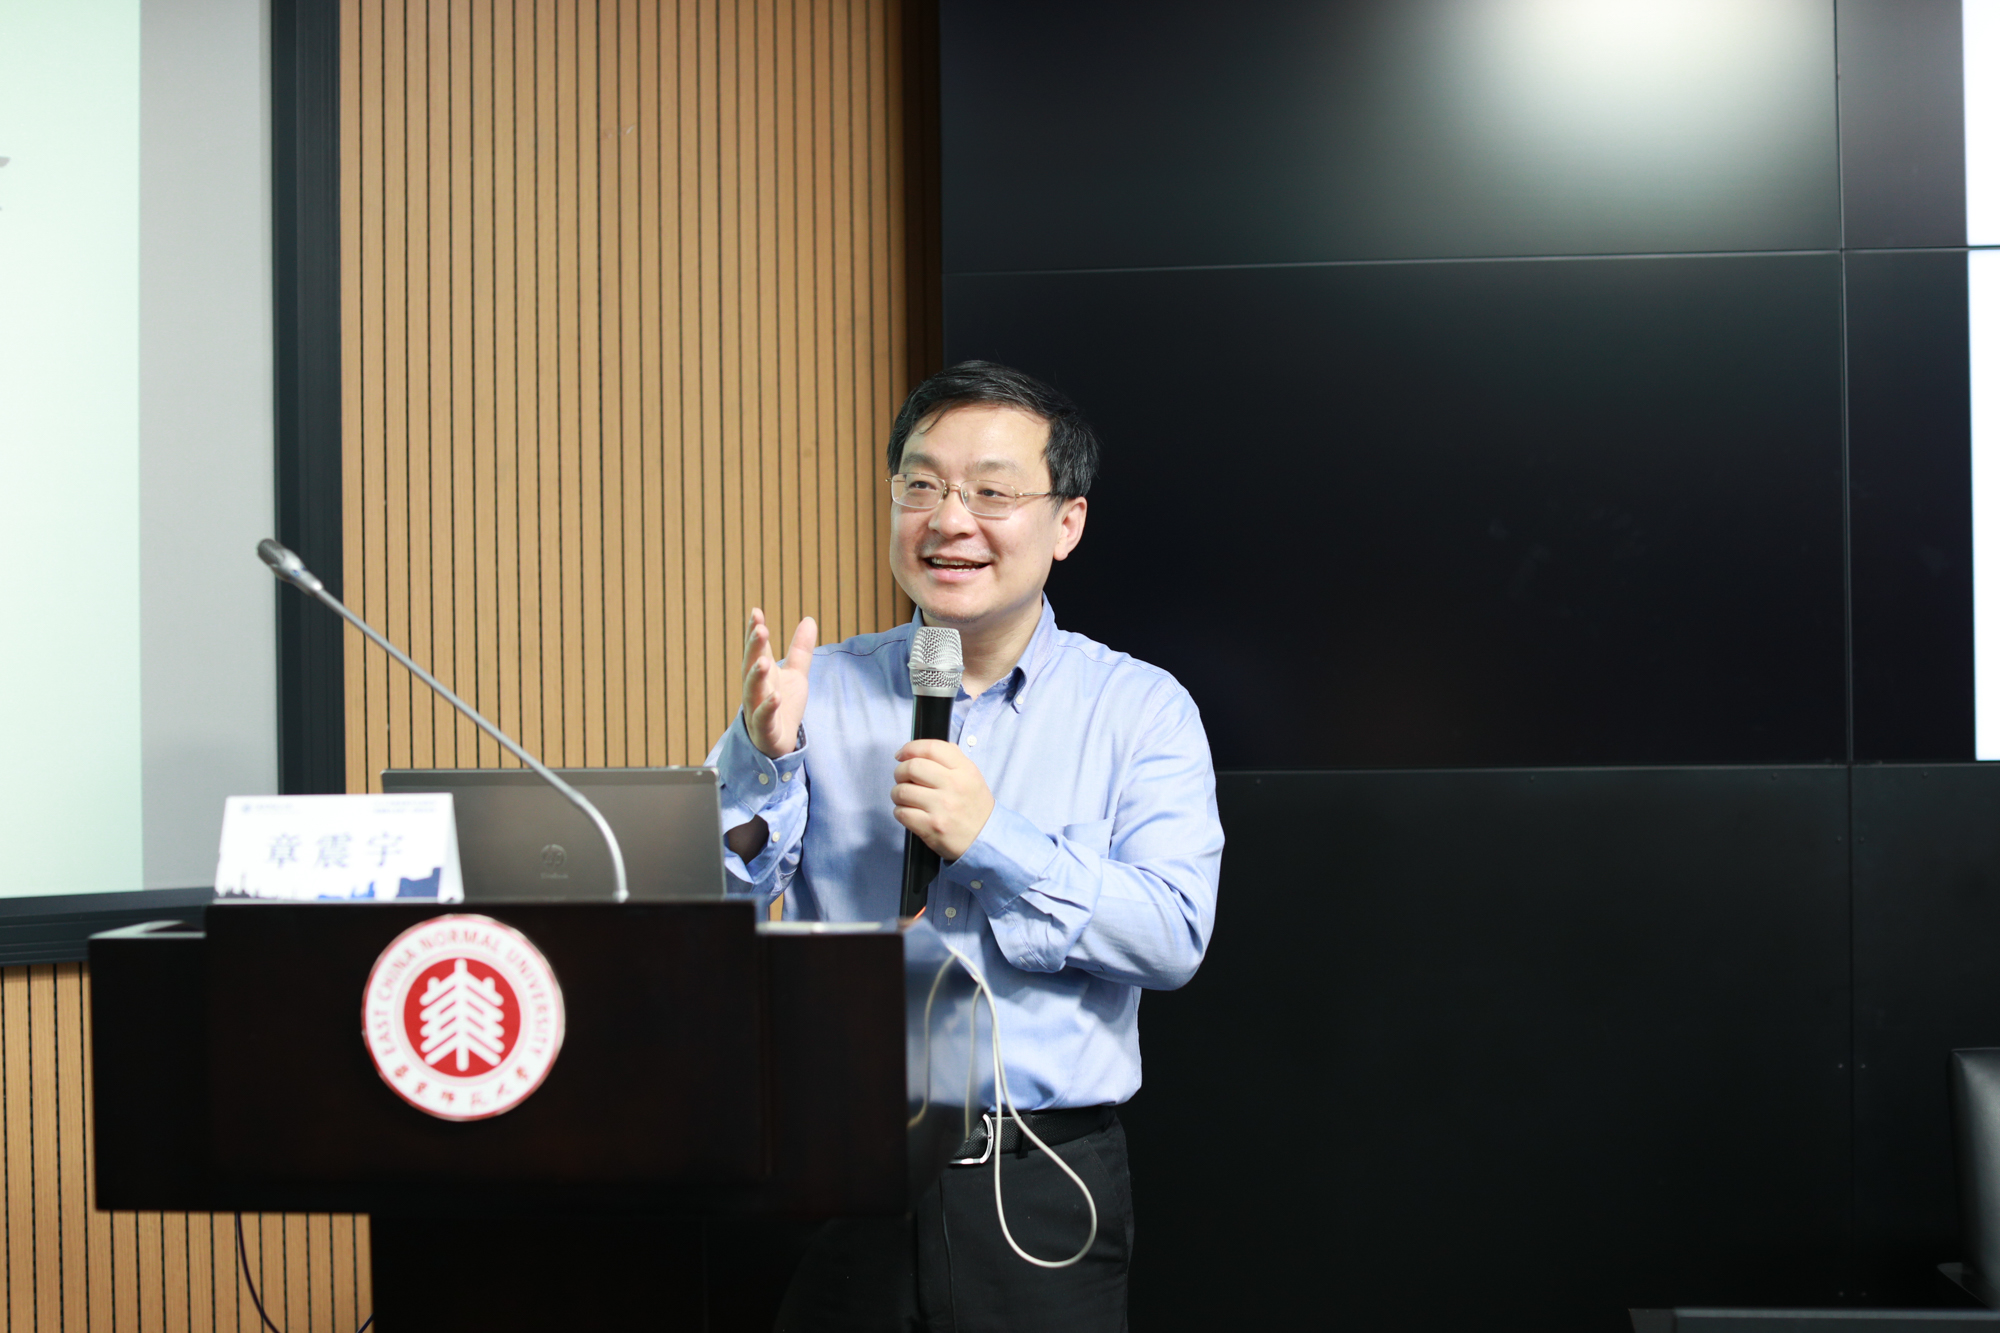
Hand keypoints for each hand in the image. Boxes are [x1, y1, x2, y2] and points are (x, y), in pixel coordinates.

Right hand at [740, 608, 816, 757]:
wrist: (780, 744)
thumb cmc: (783, 706)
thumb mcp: (796, 674)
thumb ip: (800, 649)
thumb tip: (809, 619)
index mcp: (762, 673)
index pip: (757, 649)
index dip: (755, 631)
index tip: (756, 612)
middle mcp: (755, 688)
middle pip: (751, 665)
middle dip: (754, 647)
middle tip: (760, 629)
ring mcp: (757, 708)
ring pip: (752, 691)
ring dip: (756, 675)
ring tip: (763, 661)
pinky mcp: (765, 729)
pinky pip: (763, 717)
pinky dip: (768, 707)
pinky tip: (775, 696)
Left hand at [891, 740, 994, 862]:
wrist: (984, 839)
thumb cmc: (974, 807)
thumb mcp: (972, 776)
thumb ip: (952, 758)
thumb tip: (920, 750)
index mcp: (964, 770)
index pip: (931, 748)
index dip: (910, 748)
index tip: (902, 754)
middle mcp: (953, 786)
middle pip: (912, 767)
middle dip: (900, 772)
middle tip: (902, 778)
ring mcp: (942, 807)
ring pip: (902, 791)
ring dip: (897, 793)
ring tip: (905, 798)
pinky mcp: (931, 827)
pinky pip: (902, 813)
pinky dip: (900, 811)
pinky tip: (909, 812)